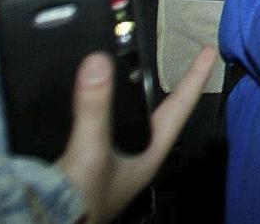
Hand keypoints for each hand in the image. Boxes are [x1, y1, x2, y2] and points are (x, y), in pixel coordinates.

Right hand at [55, 44, 213, 223]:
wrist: (49, 223)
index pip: (179, 107)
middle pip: (163, 113)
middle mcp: (138, 155)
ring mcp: (117, 160)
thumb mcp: (90, 149)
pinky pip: (110, 125)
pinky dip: (112, 107)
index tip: (210, 52)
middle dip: (175, 87)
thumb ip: (95, 107)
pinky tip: (105, 101)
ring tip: (150, 73)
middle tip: (189, 61)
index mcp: (149, 153)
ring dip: (141, 96)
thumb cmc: (81, 200)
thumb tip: (99, 61)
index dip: (194, 78)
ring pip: (136, 119)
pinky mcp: (93, 162)